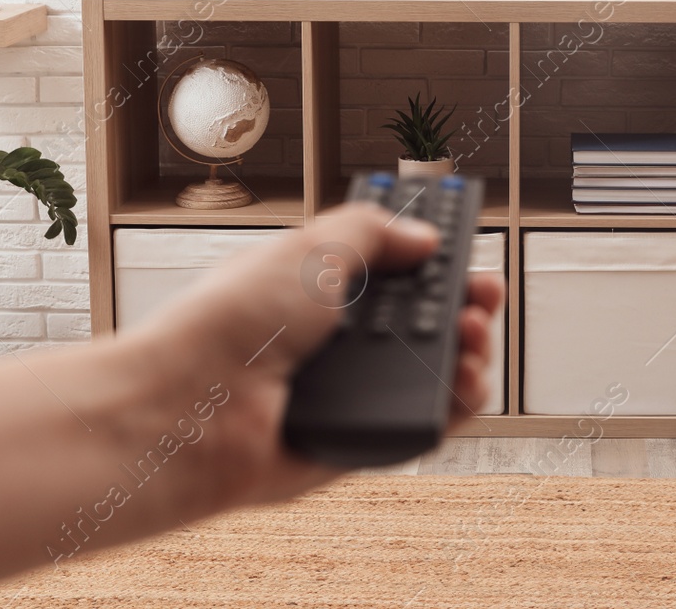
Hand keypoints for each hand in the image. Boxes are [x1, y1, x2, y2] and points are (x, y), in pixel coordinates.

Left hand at [123, 201, 502, 512]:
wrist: (195, 409)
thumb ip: (371, 231)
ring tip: (471, 337)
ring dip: (466, 352)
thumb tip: (422, 235)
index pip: (387, 270)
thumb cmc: (231, 325)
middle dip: (460, 304)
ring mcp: (347, 395)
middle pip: (419, 322)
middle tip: (480, 297)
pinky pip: (422, 425)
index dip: (428, 259)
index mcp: (316, 291)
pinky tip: (464, 381)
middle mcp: (332, 343)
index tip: (460, 248)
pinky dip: (454, 406)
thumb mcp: (309, 248)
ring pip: (430, 374)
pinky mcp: (359, 444)